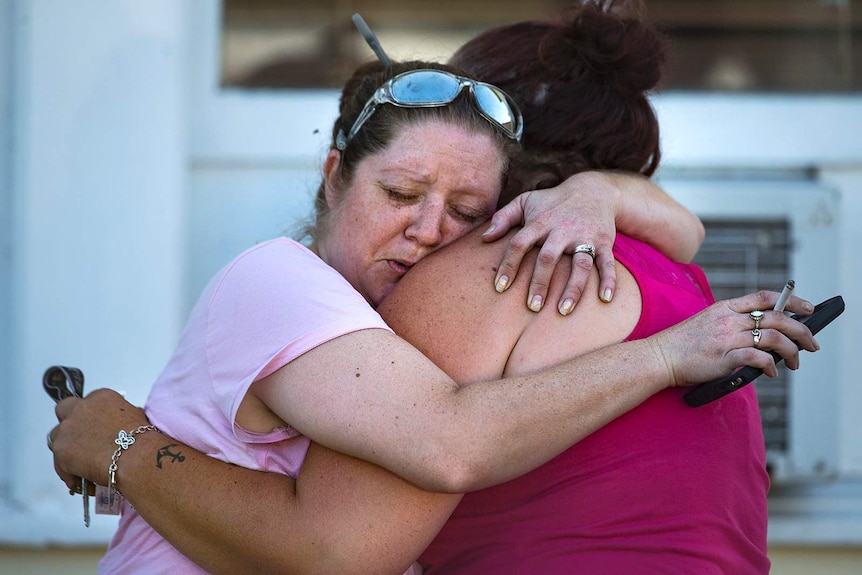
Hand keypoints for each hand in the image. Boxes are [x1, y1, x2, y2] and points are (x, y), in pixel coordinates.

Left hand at [48, 388, 149, 492]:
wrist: (137, 456)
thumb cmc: (142, 439)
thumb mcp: (136, 417)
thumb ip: (120, 417)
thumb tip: (121, 427)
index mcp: (101, 397)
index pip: (87, 403)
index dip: (90, 417)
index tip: (95, 427)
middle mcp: (82, 408)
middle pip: (64, 411)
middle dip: (69, 424)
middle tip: (80, 440)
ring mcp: (68, 428)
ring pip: (57, 438)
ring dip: (67, 449)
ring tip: (81, 466)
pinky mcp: (62, 450)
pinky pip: (59, 464)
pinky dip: (69, 473)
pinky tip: (82, 481)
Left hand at [482, 172, 616, 314]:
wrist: (593, 189)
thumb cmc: (552, 201)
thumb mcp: (525, 201)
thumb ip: (503, 217)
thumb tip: (484, 238)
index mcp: (540, 222)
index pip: (519, 244)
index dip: (509, 266)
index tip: (500, 288)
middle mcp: (562, 230)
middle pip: (548, 257)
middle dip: (540, 282)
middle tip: (532, 307)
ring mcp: (584, 236)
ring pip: (580, 264)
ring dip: (573, 288)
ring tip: (563, 310)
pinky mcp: (604, 242)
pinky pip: (607, 262)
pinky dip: (608, 280)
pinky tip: (605, 299)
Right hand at [648, 291, 818, 387]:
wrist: (660, 357)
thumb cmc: (682, 344)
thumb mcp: (707, 323)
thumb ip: (732, 324)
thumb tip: (762, 336)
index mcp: (725, 308)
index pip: (765, 297)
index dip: (791, 300)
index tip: (808, 308)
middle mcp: (729, 320)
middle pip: (776, 318)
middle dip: (801, 330)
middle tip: (811, 343)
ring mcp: (727, 338)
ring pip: (773, 338)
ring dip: (791, 351)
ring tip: (795, 362)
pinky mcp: (724, 357)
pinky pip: (758, 358)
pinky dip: (770, 365)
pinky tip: (771, 372)